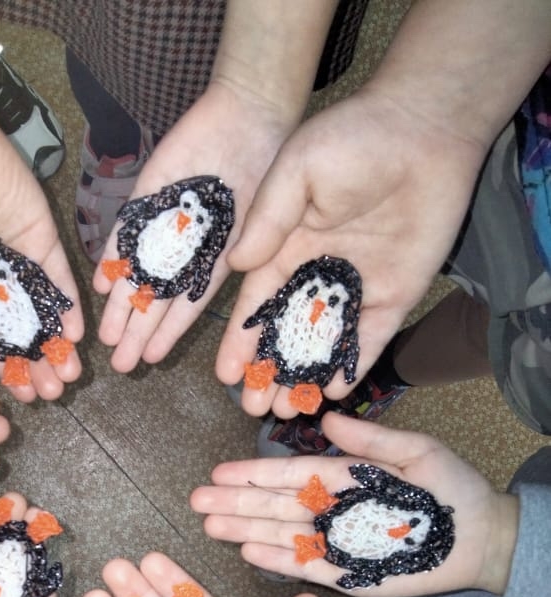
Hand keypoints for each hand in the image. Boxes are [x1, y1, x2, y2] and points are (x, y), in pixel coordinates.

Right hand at [0, 116, 83, 403]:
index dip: (2, 364)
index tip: (19, 393)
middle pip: (19, 330)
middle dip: (35, 362)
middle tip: (52, 393)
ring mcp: (18, 257)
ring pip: (43, 310)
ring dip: (56, 343)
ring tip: (69, 376)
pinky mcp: (42, 238)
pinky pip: (60, 279)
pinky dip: (69, 307)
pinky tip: (77, 337)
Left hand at [93, 81, 290, 372]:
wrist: (250, 116)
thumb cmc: (270, 170)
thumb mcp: (263, 222)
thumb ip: (237, 255)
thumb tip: (219, 281)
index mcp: (215, 261)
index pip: (187, 306)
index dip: (170, 333)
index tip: (153, 359)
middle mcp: (185, 249)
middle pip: (157, 297)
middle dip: (139, 331)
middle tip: (121, 364)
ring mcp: (163, 224)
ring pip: (137, 272)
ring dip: (121, 305)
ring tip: (106, 338)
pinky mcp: (147, 197)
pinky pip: (126, 231)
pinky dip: (114, 256)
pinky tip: (102, 284)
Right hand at [191, 413, 518, 596]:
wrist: (480, 538)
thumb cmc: (451, 490)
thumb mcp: (416, 452)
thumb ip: (372, 440)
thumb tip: (327, 420)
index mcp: (343, 475)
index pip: (289, 473)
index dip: (253, 473)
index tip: (218, 472)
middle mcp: (330, 508)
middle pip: (274, 504)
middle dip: (235, 502)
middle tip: (195, 500)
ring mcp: (334, 540)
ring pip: (280, 534)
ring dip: (245, 530)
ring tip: (208, 525)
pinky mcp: (345, 573)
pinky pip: (305, 565)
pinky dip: (277, 560)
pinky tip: (247, 552)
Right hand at [217, 87, 486, 416]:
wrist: (426, 129)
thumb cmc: (354, 137)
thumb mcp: (298, 169)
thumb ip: (268, 218)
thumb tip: (236, 265)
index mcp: (286, 246)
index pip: (255, 305)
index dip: (240, 341)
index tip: (225, 375)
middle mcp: (318, 273)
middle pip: (286, 333)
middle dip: (268, 371)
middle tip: (253, 408)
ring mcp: (357, 287)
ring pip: (323, 344)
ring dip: (303, 377)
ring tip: (285, 411)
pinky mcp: (394, 295)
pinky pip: (369, 339)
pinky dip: (351, 366)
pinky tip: (332, 392)